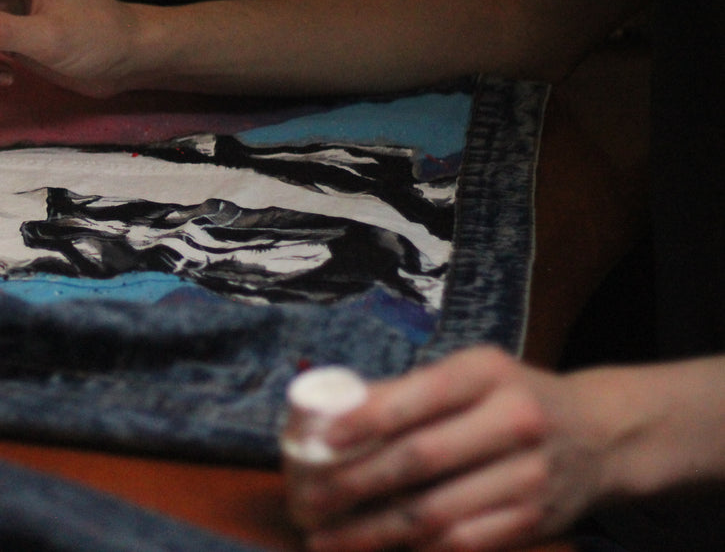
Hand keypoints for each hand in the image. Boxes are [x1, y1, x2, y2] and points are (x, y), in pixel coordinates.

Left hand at [293, 347, 613, 551]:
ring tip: (324, 537)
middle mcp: (514, 421)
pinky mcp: (533, 523)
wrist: (599, 435)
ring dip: (371, 531)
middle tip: (307, 499)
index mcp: (487, 373)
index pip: (419, 395)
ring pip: (435, 513)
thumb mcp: (470, 374)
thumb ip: (407, 392)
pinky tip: (374, 551)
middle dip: (354, 484)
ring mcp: (528, 477)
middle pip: (420, 459)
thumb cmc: (509, 398)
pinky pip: (462, 545)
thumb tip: (328, 414)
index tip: (319, 441)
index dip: (365, 420)